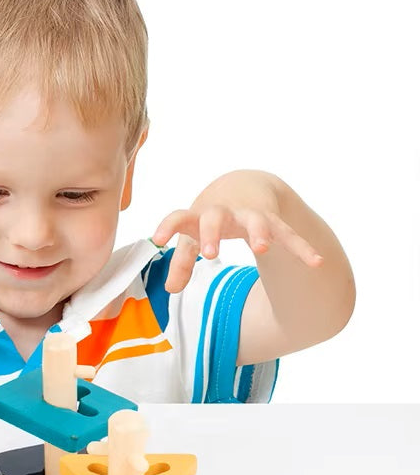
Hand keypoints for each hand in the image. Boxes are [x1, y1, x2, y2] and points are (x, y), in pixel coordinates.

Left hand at [152, 205, 323, 293]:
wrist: (243, 185)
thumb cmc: (210, 216)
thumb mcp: (193, 236)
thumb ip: (182, 262)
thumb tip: (171, 289)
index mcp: (199, 215)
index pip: (179, 217)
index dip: (168, 226)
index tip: (157, 239)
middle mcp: (224, 212)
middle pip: (216, 218)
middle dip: (213, 234)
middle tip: (210, 253)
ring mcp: (250, 216)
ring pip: (256, 221)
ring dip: (259, 233)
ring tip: (262, 247)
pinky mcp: (273, 222)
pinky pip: (288, 235)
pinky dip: (302, 248)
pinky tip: (316, 262)